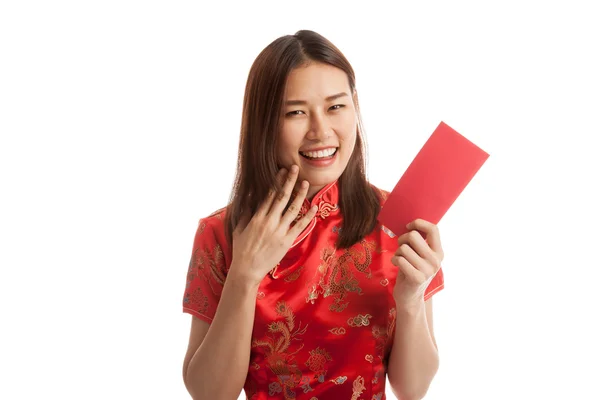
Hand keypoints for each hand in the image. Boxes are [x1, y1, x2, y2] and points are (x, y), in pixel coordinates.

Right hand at [229, 165, 316, 286]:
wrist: (247, 269)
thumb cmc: (241, 250)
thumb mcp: (239, 228)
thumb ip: (245, 212)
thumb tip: (250, 197)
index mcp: (257, 217)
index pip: (270, 195)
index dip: (277, 181)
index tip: (282, 171)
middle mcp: (269, 221)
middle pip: (282, 197)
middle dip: (289, 181)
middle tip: (295, 168)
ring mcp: (279, 231)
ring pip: (292, 209)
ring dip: (300, 195)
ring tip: (306, 183)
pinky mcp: (286, 241)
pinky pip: (300, 226)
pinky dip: (308, 216)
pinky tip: (315, 207)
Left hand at [391, 219, 443, 306]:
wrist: (409, 297)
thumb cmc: (411, 270)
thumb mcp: (420, 255)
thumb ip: (419, 242)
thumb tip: (410, 224)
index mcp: (439, 252)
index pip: (433, 229)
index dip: (418, 223)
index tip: (408, 226)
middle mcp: (436, 261)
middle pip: (413, 236)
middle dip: (402, 239)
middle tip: (401, 247)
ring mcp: (428, 270)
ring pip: (403, 248)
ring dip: (397, 253)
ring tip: (400, 260)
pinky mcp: (417, 278)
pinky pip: (399, 259)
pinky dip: (394, 260)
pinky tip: (397, 266)